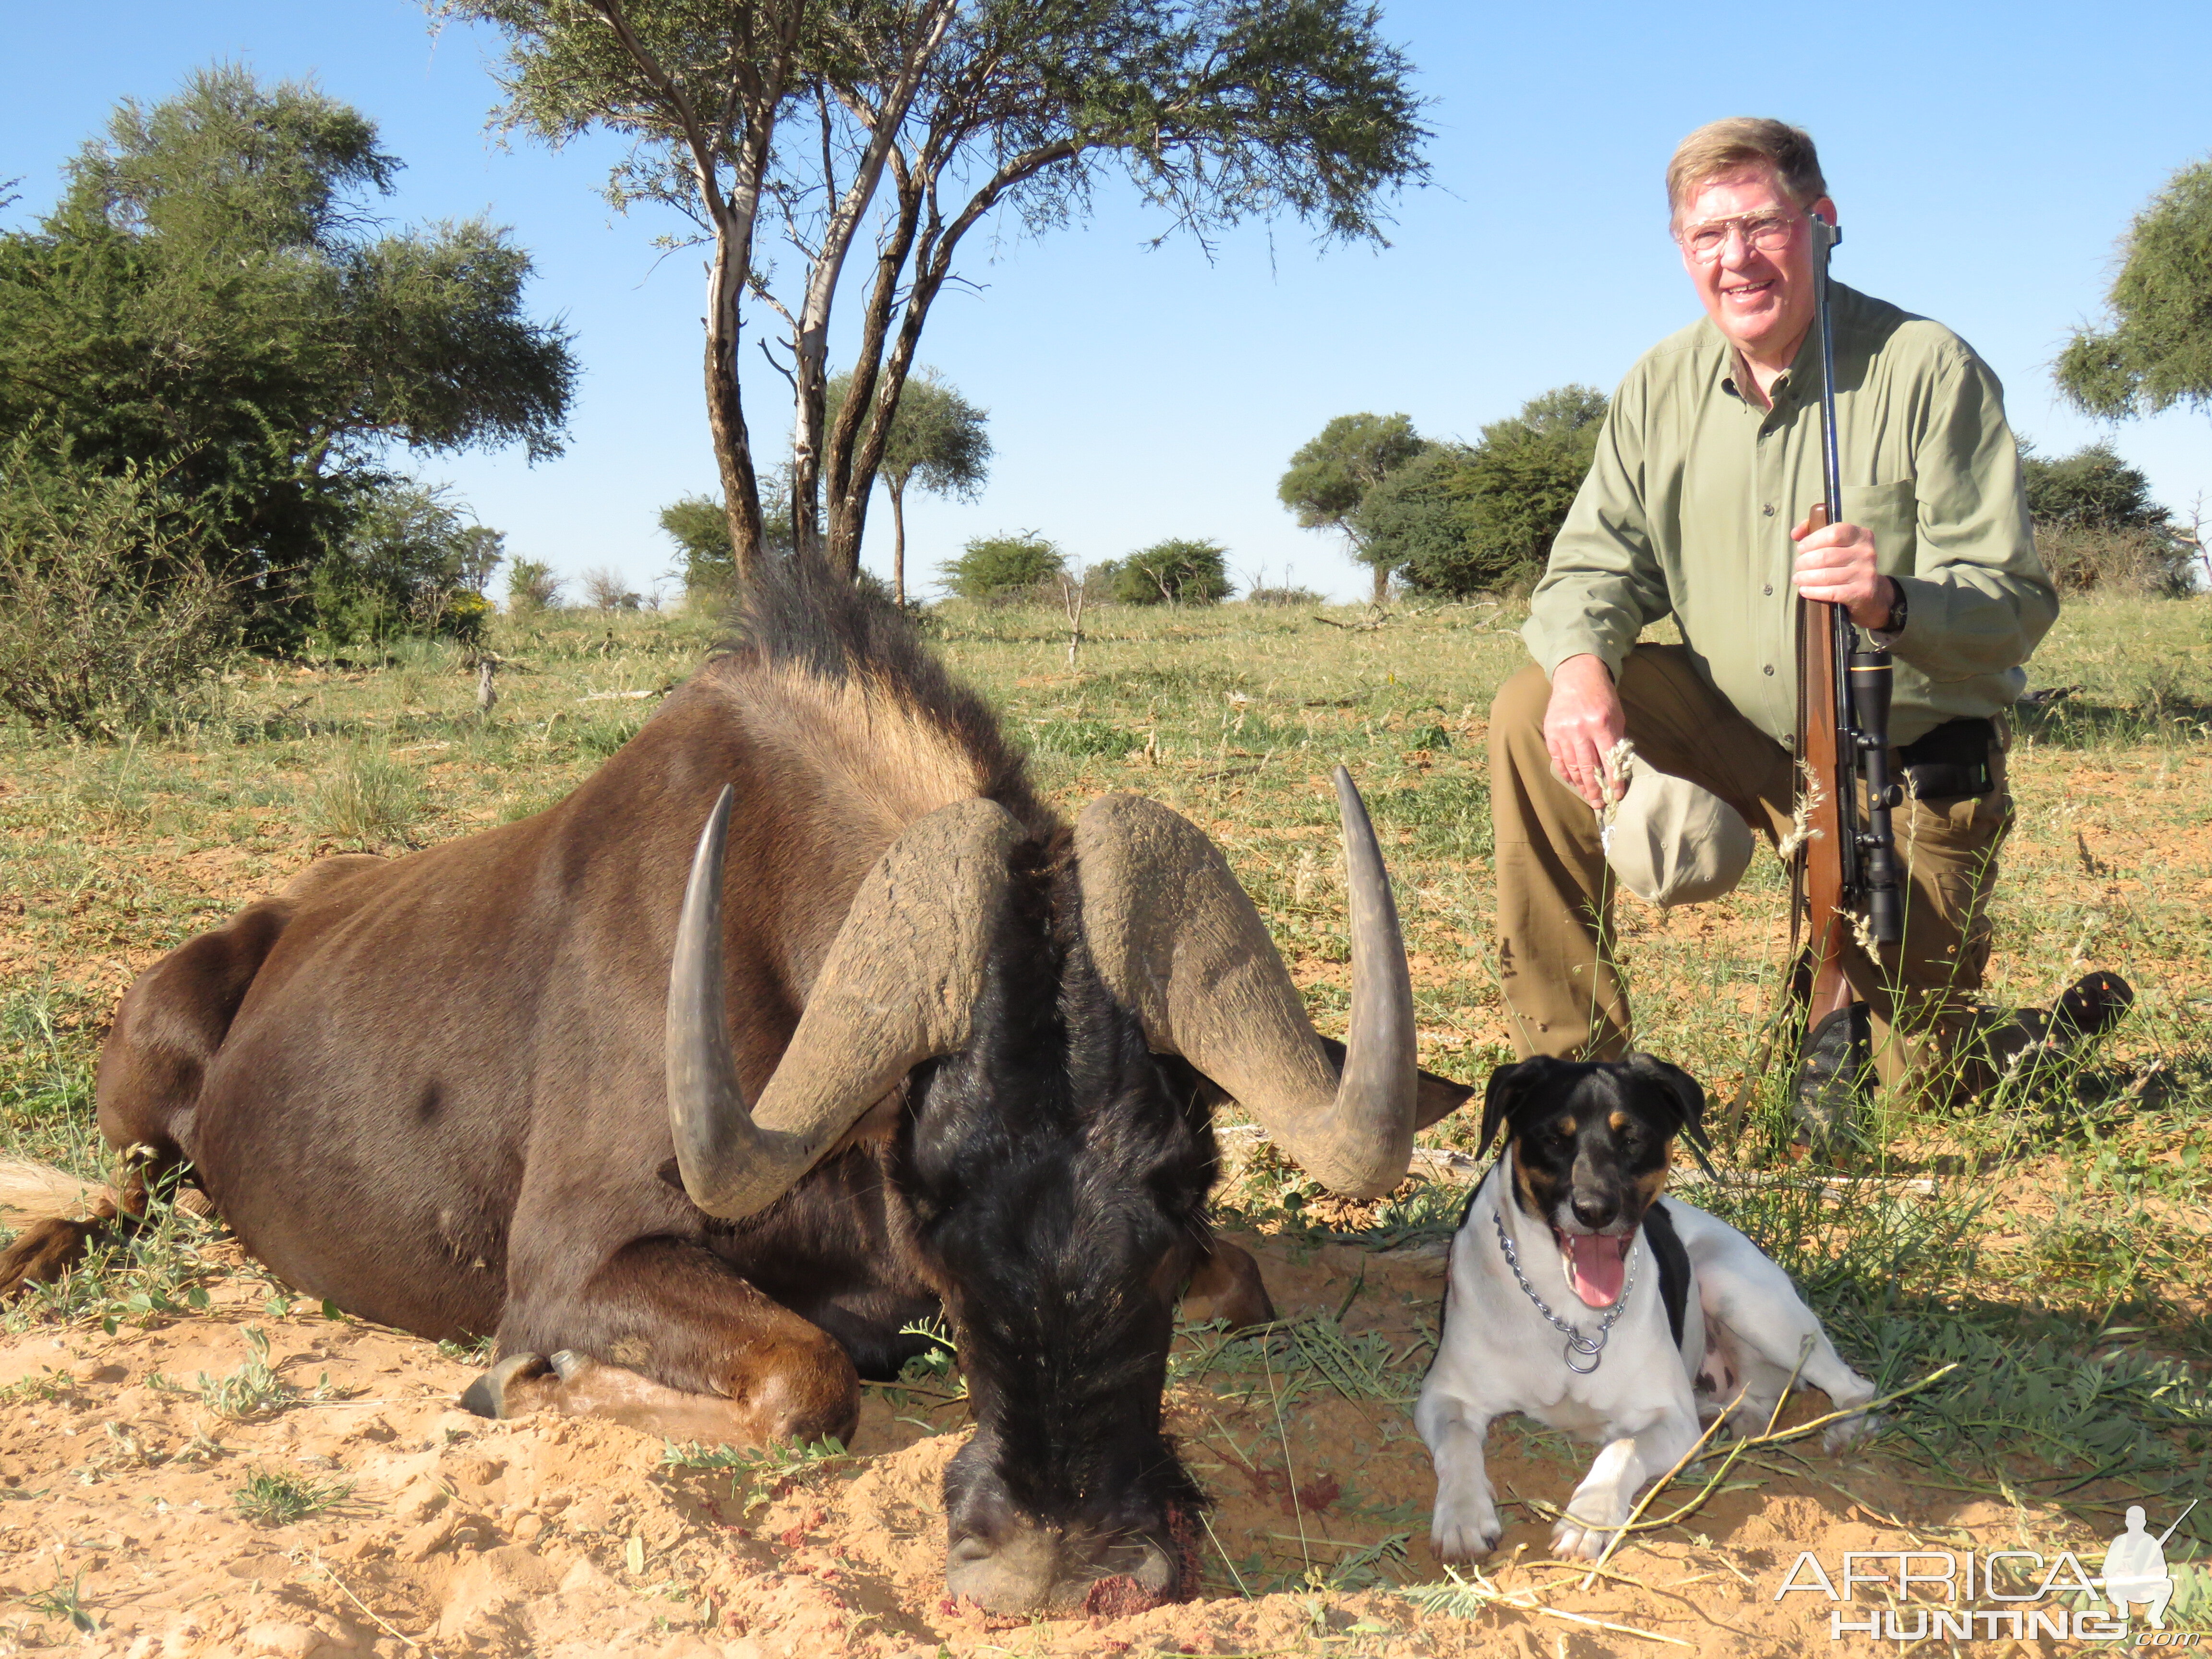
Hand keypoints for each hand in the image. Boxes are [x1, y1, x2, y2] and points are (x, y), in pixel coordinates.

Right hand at [1543, 655, 1624, 808]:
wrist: (1577, 676)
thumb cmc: (1602, 697)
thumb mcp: (1617, 715)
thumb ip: (1616, 740)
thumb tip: (1615, 768)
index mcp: (1601, 724)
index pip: (1609, 760)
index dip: (1613, 780)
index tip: (1616, 795)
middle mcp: (1581, 729)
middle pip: (1588, 767)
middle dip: (1595, 788)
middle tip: (1599, 803)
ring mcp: (1563, 731)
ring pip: (1571, 765)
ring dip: (1580, 784)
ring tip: (1588, 796)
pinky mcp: (1551, 731)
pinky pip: (1558, 759)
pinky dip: (1565, 772)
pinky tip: (1572, 781)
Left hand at [1790, 514, 1894, 628]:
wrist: (1872, 593)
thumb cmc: (1847, 564)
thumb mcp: (1837, 544)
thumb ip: (1815, 533)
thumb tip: (1795, 533)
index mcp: (1861, 536)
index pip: (1833, 533)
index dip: (1812, 540)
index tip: (1801, 548)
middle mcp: (1866, 552)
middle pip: (1825, 555)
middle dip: (1804, 562)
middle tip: (1798, 566)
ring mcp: (1866, 573)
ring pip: (1825, 575)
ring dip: (1805, 577)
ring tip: (1798, 578)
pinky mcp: (1862, 592)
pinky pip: (1831, 592)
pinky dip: (1812, 591)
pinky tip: (1804, 590)